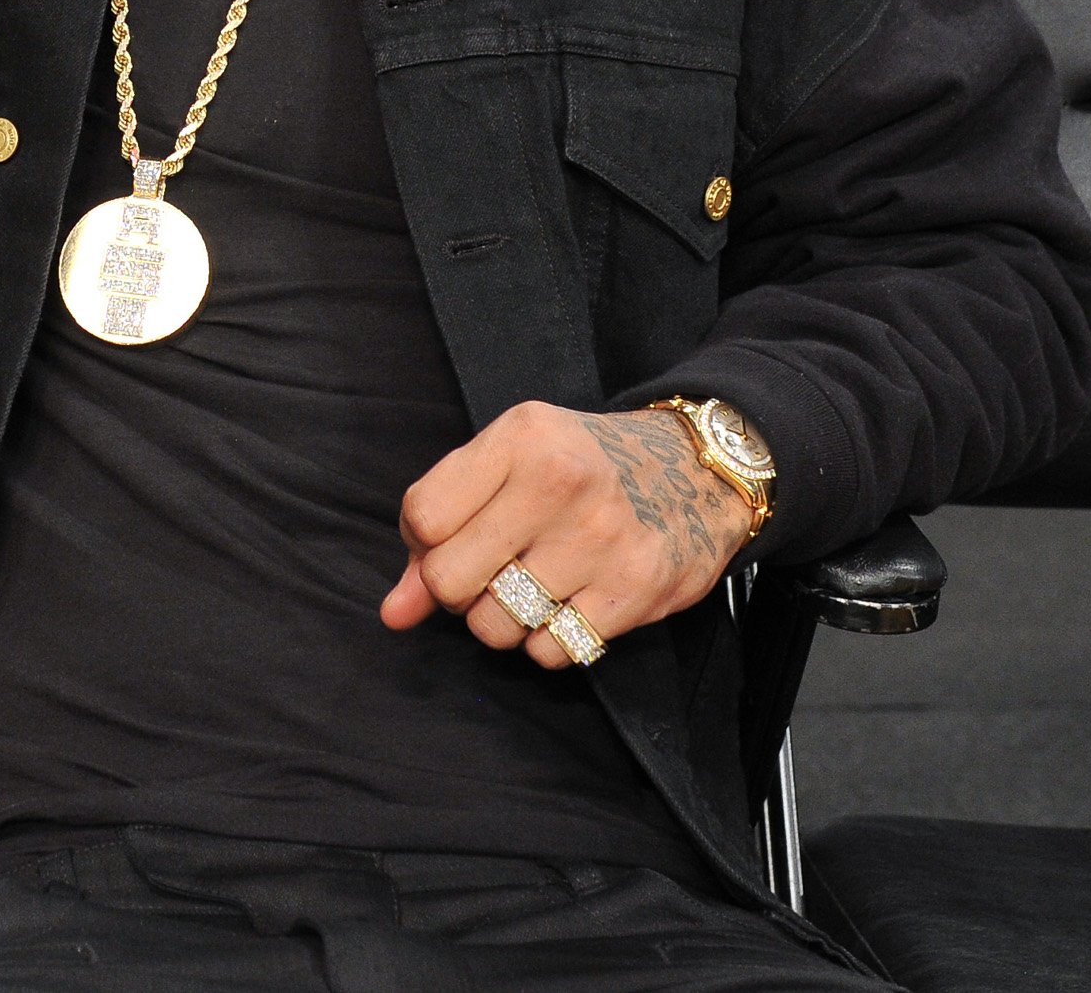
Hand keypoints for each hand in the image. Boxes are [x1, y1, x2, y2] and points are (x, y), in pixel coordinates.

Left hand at [380, 401, 751, 669]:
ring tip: (532, 586)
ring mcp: (602, 538)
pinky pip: (550, 651)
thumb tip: (393, 614)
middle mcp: (560, 482)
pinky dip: (547, 642)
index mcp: (520, 438)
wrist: (697, 471)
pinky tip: (568, 604)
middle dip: (458, 590)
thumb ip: (438, 533)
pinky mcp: (637, 588)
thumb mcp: (507, 465)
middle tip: (491, 570)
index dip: (425, 542)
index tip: (456, 536)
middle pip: (449, 580)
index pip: (422, 517)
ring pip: (495, 626)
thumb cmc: (580, 468)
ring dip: (502, 620)